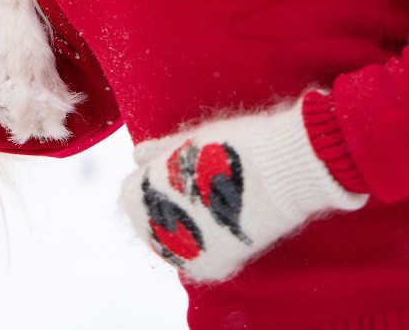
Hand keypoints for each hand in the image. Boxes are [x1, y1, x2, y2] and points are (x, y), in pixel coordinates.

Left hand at [119, 97, 365, 284]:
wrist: (277, 168)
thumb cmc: (231, 145)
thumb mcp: (187, 141)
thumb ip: (157, 152)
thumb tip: (138, 155)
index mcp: (137, 194)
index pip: (131, 193)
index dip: (153, 181)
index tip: (177, 172)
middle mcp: (151, 228)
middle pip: (149, 221)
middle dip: (167, 208)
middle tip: (198, 191)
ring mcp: (180, 251)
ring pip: (173, 243)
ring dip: (186, 229)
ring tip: (213, 207)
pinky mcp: (211, 266)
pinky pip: (199, 260)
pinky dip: (209, 246)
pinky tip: (224, 225)